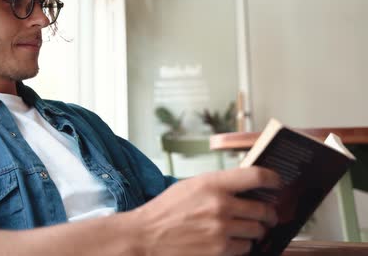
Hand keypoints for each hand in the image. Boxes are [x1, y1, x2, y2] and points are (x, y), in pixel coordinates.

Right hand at [130, 167, 279, 255]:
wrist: (146, 235)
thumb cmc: (165, 210)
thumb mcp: (190, 186)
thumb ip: (216, 184)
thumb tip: (243, 185)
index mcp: (212, 183)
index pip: (256, 176)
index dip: (273, 179)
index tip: (277, 183)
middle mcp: (220, 204)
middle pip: (263, 208)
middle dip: (268, 213)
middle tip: (268, 215)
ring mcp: (222, 228)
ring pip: (257, 230)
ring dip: (255, 231)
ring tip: (246, 229)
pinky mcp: (220, 249)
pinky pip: (245, 247)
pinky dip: (242, 245)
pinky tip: (231, 241)